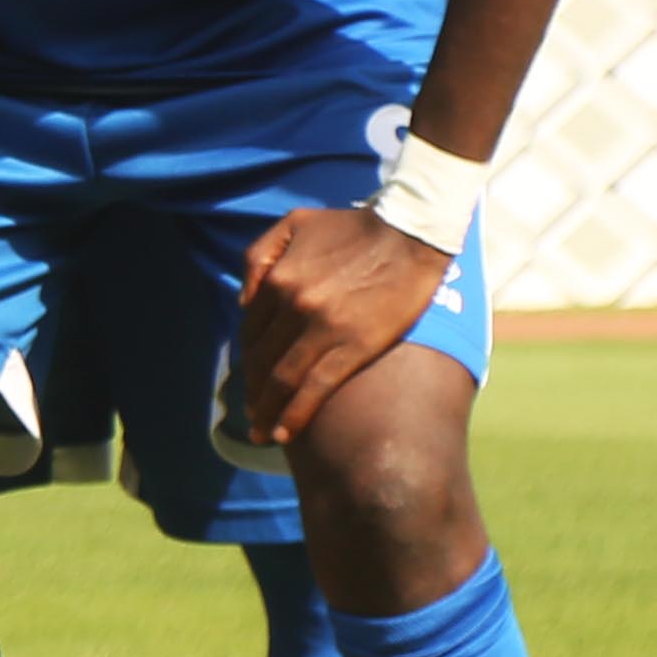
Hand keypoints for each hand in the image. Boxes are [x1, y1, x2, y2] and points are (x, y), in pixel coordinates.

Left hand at [229, 203, 453, 451]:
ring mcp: (322, 328)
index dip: (247, 360)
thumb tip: (244, 300)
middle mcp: (293, 306)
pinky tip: (284, 432)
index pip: (251, 332)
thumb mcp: (293, 224)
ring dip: (268, 410)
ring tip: (261, 432)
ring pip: (283, 379)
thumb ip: (259, 257)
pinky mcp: (355, 345)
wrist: (412, 231)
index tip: (249, 378)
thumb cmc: (354, 226)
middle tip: (252, 414)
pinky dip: (296, 412)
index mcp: (277, 281)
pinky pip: (316, 386)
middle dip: (253, 391)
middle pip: (262, 360)